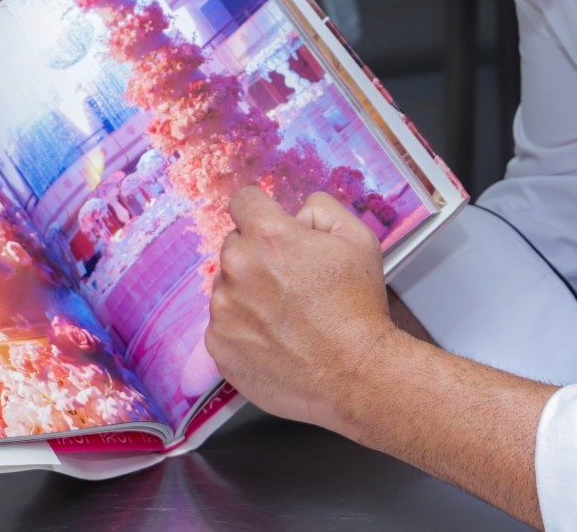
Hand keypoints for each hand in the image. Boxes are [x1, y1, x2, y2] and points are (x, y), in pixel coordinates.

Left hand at [206, 187, 397, 430]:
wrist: (355, 375)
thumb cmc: (358, 310)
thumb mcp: (359, 239)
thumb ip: (322, 209)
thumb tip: (296, 212)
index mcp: (269, 236)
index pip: (243, 201)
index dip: (261, 212)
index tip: (270, 227)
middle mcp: (238, 267)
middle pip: (235, 245)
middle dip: (258, 256)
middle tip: (291, 282)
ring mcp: (223, 309)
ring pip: (227, 286)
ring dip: (248, 293)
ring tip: (285, 316)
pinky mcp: (218, 345)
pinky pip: (222, 324)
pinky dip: (243, 328)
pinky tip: (274, 339)